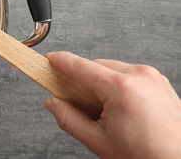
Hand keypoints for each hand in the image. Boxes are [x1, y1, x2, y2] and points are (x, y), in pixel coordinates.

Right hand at [44, 51, 180, 158]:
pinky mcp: (159, 82)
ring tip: (104, 111)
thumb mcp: (98, 141)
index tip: (49, 60)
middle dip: (83, 81)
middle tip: (76, 102)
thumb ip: (68, 119)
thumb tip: (53, 104)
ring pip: (112, 69)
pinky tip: (119, 108)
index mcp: (121, 88)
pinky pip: (129, 75)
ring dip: (101, 83)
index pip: (80, 66)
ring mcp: (152, 77)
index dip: (60, 62)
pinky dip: (118, 86)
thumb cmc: (149, 156)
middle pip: (96, 66)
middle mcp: (140, 76)